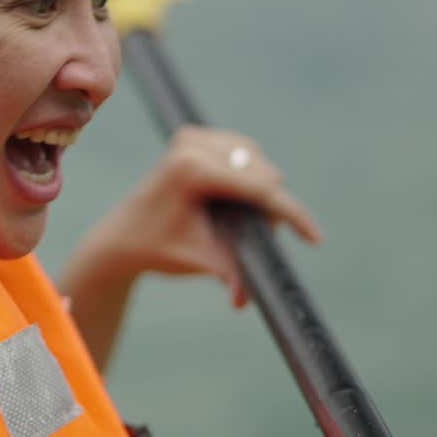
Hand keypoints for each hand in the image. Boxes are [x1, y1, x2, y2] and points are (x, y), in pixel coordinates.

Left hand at [80, 125, 323, 308]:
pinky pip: (242, 151)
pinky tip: (239, 197)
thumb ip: (230, 274)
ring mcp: (192, 136)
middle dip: (270, 206)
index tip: (314, 239)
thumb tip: (247, 300)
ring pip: (255, 159)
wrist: (122, 237)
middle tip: (261, 240)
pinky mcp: (193, 136)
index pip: (258, 189)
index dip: (291, 214)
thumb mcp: (198, 260)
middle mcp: (191, 145)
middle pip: (262, 172)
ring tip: (246, 222)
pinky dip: (248, 173)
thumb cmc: (157, 249)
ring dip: (261, 188)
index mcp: (191, 171)